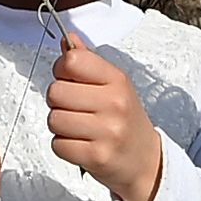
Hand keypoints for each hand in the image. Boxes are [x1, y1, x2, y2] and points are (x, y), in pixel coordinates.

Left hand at [42, 33, 161, 200]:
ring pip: (54, 119)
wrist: (145, 161)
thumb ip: (88, 61)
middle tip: (76, 109)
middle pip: (56, 92)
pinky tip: (81, 144)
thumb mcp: (113, 86)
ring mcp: (107, 131)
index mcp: (117, 80)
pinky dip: (64, 146)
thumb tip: (67, 39)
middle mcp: (114, 103)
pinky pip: (58, 145)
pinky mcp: (97, 156)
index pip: (72, 61)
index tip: (70, 80)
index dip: (62, 70)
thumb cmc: (125, 120)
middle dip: (58, 102)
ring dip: (60, 125)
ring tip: (79, 128)